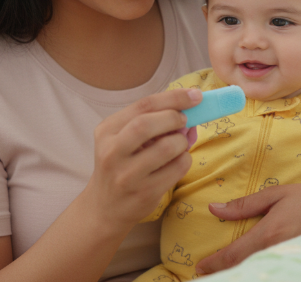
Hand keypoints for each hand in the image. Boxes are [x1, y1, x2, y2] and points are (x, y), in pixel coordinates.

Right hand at [82, 88, 201, 236]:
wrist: (105, 206)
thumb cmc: (121, 164)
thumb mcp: (124, 138)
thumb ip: (152, 121)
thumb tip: (191, 110)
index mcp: (107, 130)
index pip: (143, 105)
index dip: (173, 97)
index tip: (195, 95)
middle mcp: (112, 152)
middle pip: (147, 124)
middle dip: (174, 118)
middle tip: (184, 120)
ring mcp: (127, 175)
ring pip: (166, 147)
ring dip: (182, 142)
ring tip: (179, 144)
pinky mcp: (144, 193)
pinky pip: (176, 169)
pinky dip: (184, 160)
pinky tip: (177, 162)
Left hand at [195, 169, 300, 275]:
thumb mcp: (277, 195)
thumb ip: (245, 205)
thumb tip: (214, 209)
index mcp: (270, 233)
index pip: (234, 255)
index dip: (214, 264)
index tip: (199, 269)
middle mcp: (278, 251)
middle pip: (244, 270)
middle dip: (224, 274)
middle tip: (206, 276)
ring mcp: (290, 260)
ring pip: (258, 273)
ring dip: (241, 274)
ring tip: (226, 275)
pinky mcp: (299, 263)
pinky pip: (273, 271)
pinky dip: (259, 273)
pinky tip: (252, 272)